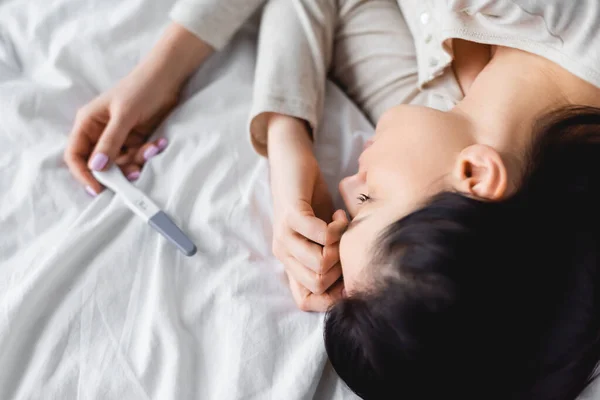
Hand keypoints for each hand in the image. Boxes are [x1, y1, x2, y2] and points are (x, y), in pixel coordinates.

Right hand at [63, 23, 212, 194]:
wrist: (167, 78)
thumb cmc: (141, 89)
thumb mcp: (124, 116)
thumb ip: (110, 142)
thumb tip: (96, 167)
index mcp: (88, 123)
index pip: (75, 155)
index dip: (83, 174)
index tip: (98, 188)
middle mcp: (100, 133)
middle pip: (100, 164)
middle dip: (118, 170)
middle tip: (134, 172)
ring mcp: (119, 138)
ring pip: (121, 164)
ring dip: (137, 161)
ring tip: (152, 149)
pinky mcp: (135, 140)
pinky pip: (137, 157)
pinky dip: (147, 154)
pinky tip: (159, 143)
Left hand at [284, 210, 348, 311]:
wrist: (292, 164)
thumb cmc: (312, 201)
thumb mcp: (323, 237)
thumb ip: (332, 258)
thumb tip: (353, 284)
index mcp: (291, 263)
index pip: (305, 301)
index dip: (332, 296)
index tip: (349, 273)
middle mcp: (284, 254)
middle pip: (317, 285)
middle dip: (342, 268)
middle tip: (345, 243)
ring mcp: (284, 235)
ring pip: (320, 264)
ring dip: (342, 245)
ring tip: (342, 227)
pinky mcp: (291, 215)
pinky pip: (322, 236)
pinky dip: (338, 227)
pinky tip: (339, 215)